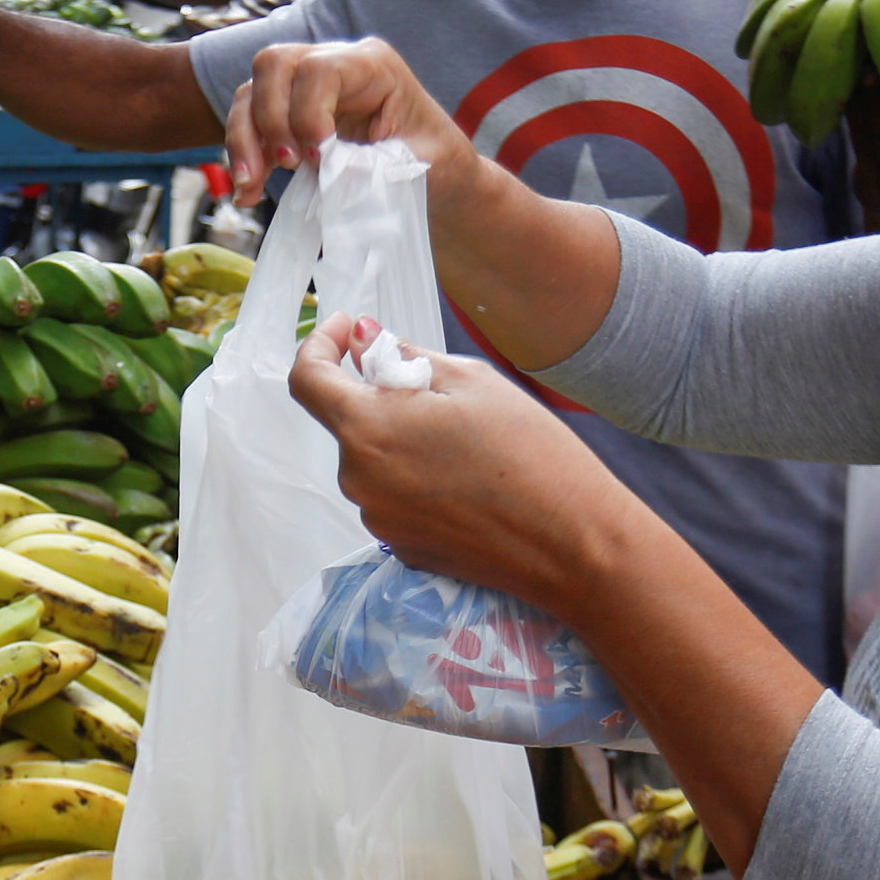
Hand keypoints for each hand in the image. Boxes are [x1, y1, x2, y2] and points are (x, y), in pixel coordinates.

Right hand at [223, 37, 476, 188]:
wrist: (434, 174)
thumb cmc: (436, 161)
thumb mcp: (420, 164)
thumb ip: (377, 165)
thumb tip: (327, 175)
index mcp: (372, 65)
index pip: (319, 69)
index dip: (308, 112)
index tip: (317, 158)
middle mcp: (332, 63)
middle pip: (273, 65)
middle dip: (268, 118)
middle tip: (287, 165)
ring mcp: (304, 86)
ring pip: (250, 93)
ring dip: (244, 141)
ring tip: (250, 187)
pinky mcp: (287, 114)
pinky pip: (249, 125)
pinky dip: (244, 158)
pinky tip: (246, 193)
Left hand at [285, 317, 643, 620]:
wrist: (572, 544)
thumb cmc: (530, 453)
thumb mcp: (471, 382)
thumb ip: (403, 357)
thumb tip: (359, 337)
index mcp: (367, 429)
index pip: (307, 378)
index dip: (320, 345)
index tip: (344, 330)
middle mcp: (358, 480)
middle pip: (350, 423)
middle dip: (383, 399)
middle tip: (445, 393)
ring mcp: (377, 520)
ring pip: (374, 462)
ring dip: (403, 441)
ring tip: (470, 445)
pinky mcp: (401, 549)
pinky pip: (394, 499)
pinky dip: (417, 480)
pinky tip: (469, 484)